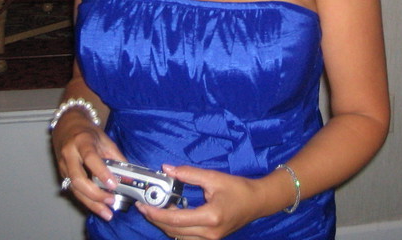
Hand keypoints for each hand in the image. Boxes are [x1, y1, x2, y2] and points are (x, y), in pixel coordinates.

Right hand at [52, 113, 125, 221]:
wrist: (66, 125)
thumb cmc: (87, 131)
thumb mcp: (104, 138)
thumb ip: (115, 156)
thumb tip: (128, 173)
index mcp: (81, 141)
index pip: (90, 158)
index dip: (101, 172)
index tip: (113, 185)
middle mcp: (69, 154)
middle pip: (78, 179)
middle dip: (95, 194)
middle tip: (111, 201)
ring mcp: (63, 166)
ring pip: (74, 189)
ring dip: (91, 203)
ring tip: (106, 212)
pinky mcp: (62, 174)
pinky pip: (74, 190)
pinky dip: (86, 200)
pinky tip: (97, 207)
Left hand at [135, 164, 264, 239]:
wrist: (258, 202)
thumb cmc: (239, 188)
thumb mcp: (214, 178)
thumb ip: (189, 174)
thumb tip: (167, 169)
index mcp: (210, 217)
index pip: (175, 220)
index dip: (156, 213)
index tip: (143, 205)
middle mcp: (209, 233)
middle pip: (173, 231)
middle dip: (155, 219)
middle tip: (144, 206)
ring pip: (178, 238)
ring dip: (164, 225)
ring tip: (155, 210)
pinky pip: (186, 239)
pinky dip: (175, 229)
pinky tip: (171, 217)